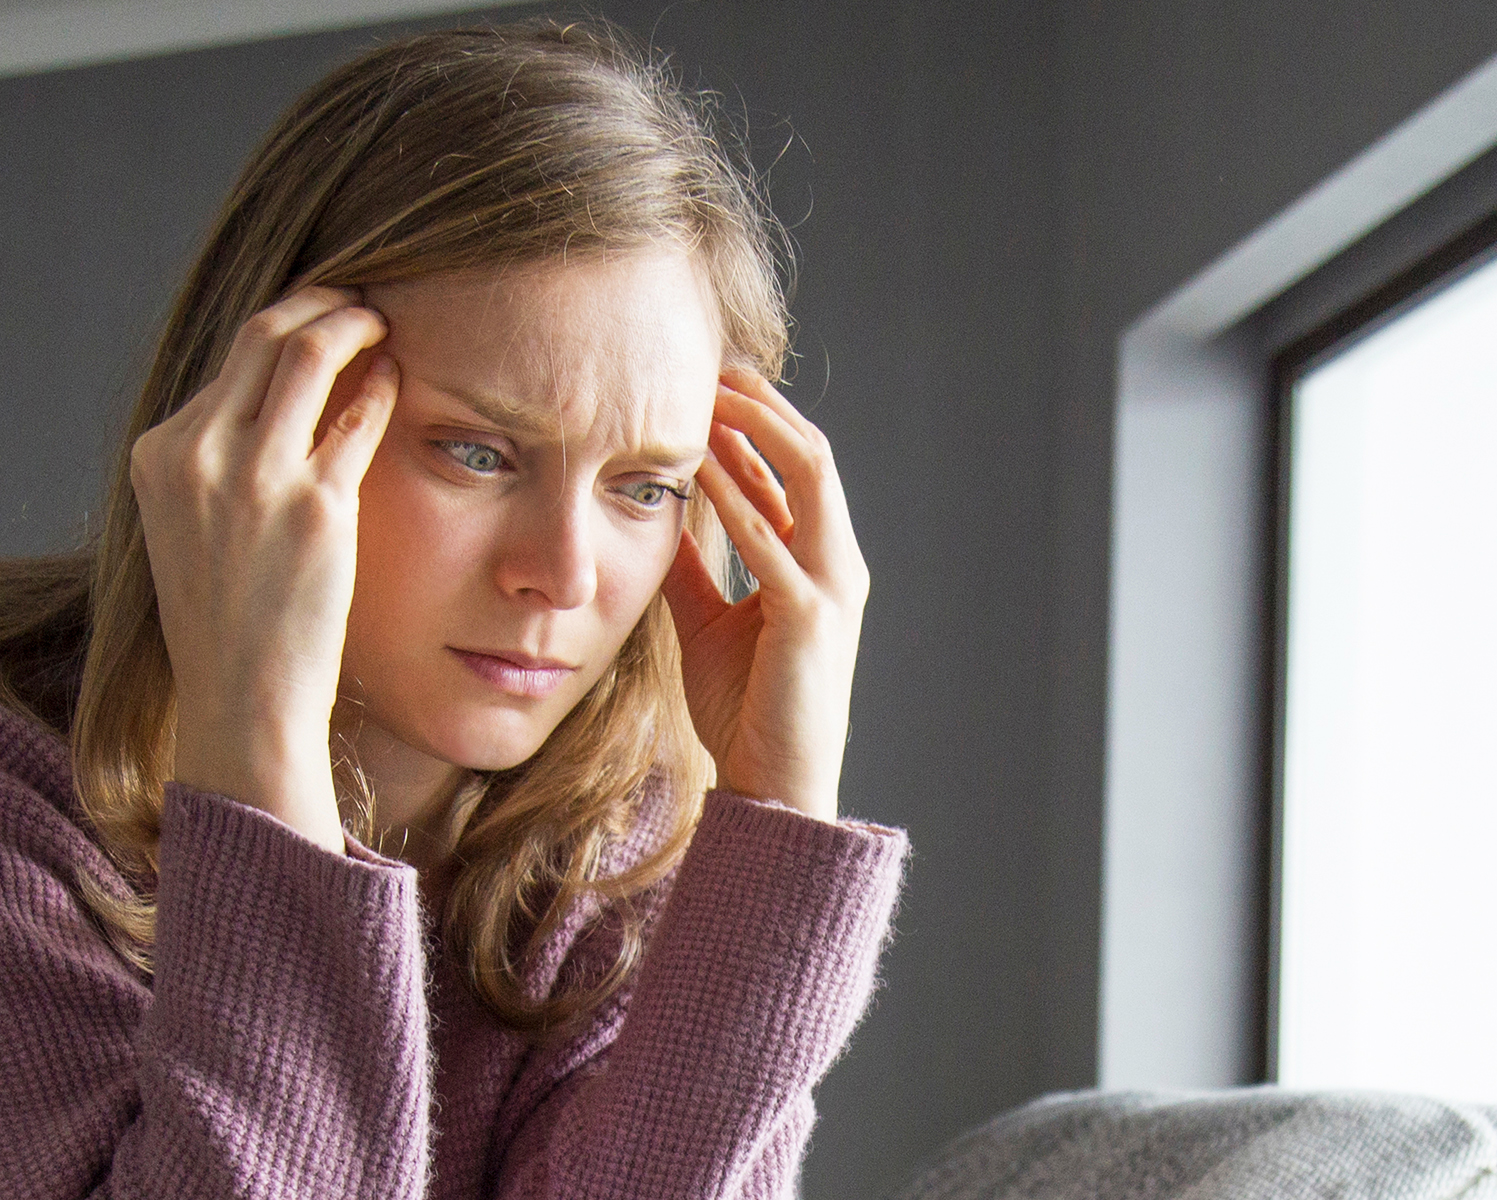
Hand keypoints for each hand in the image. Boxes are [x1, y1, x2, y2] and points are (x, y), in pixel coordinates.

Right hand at [130, 286, 401, 853]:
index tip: (317, 315)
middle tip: (361, 296)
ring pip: (310, 354)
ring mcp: (255, 479)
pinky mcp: (314, 508)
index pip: (228, 358)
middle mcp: (198, 455)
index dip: (282, 324)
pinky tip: (397, 380)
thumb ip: (215, 460)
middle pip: (265, 335)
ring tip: (384, 320)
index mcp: (159, 456)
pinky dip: (381, 386)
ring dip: (354, 324)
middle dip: (320, 302)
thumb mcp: (192, 526)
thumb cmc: (227, 621)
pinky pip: (358, 416)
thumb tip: (271, 397)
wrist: (241, 701)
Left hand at [660, 366, 869, 820]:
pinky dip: (737, 497)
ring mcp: (831, 588)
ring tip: (710, 393)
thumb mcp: (708, 621)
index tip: (707, 383)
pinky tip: (699, 469)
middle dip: (763, 404)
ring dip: (756, 430)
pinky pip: (772, 541)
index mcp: (818, 562)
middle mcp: (837, 564)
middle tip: (711, 364)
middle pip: (810, 454)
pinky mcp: (809, 619)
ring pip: (807, 478)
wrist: (773, 785)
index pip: (796, 469)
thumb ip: (694, 568)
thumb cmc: (745, 708)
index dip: (756, 421)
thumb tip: (659, 514)